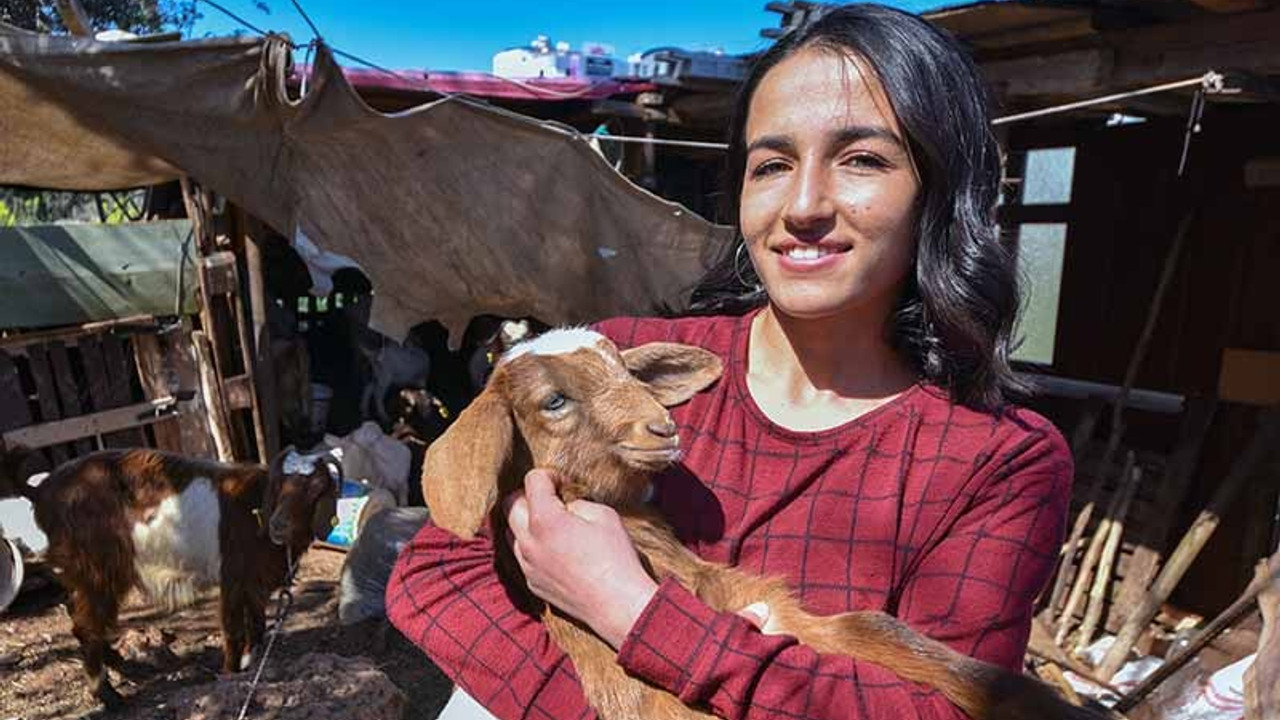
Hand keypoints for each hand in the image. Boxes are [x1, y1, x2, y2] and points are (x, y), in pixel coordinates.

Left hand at [505, 469, 658, 648]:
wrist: (617, 604)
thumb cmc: (615, 557)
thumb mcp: (604, 515)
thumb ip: (576, 503)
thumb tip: (565, 507)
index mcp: (545, 520)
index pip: (532, 481)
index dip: (549, 475)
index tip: (563, 483)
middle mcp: (528, 542)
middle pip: (510, 504)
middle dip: (528, 495)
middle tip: (551, 499)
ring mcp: (527, 565)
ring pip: (511, 532)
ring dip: (526, 522)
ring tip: (551, 525)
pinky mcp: (532, 583)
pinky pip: (522, 556)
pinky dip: (533, 546)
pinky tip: (556, 550)